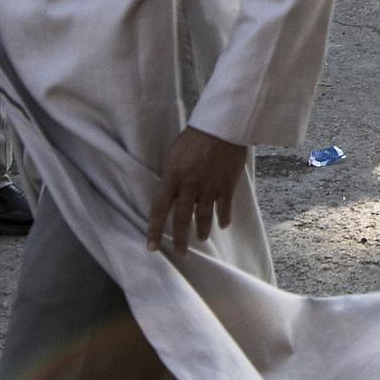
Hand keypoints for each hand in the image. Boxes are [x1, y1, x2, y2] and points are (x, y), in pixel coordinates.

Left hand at [147, 127, 251, 253]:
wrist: (222, 127)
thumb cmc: (195, 137)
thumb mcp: (173, 154)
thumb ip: (171, 174)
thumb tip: (169, 191)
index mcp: (172, 177)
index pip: (159, 209)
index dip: (154, 230)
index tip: (152, 247)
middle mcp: (189, 186)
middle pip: (182, 218)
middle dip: (181, 239)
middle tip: (181, 253)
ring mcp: (209, 187)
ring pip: (204, 216)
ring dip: (202, 230)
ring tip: (202, 238)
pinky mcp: (227, 185)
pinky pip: (225, 207)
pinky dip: (224, 218)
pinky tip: (223, 225)